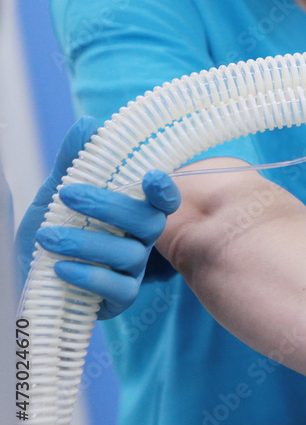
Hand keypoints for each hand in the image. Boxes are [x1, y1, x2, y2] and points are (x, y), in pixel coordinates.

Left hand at [15, 117, 180, 318]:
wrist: (24, 273)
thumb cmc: (50, 232)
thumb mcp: (55, 193)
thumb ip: (73, 162)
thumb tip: (89, 125)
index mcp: (133, 213)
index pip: (163, 201)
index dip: (163, 190)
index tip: (151, 176)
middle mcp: (139, 241)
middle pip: (147, 223)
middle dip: (109, 207)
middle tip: (68, 195)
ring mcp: (132, 271)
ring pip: (128, 256)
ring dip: (86, 242)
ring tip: (46, 236)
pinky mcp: (118, 298)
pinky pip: (118, 290)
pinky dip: (89, 276)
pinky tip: (60, 267)